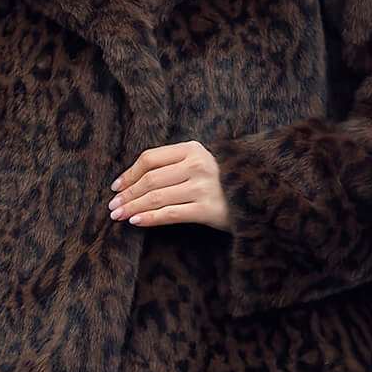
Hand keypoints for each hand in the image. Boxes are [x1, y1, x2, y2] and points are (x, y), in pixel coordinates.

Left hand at [109, 141, 230, 231]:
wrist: (259, 197)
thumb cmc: (222, 181)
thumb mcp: (200, 162)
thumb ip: (173, 164)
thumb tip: (132, 181)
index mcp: (192, 149)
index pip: (150, 159)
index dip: (129, 174)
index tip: (116, 187)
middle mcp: (197, 165)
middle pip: (150, 179)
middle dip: (127, 194)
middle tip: (112, 206)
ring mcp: (203, 187)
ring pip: (156, 197)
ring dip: (133, 208)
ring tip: (118, 216)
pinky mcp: (208, 209)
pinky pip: (170, 214)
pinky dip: (150, 219)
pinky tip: (136, 222)